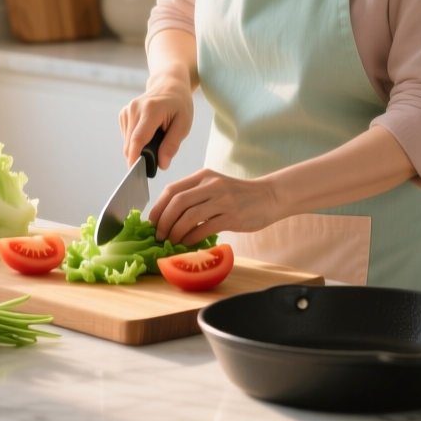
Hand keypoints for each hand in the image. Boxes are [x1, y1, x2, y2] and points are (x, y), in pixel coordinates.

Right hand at [119, 78, 191, 170]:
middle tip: (160, 155)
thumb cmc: (179, 105)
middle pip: (131, 144)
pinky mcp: (123, 115)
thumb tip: (162, 164)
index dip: (135, 157)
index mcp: (151, 110)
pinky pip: (127, 138)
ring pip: (127, 143)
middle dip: (142, 156)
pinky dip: (136, 142)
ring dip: (140, 148)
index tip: (134, 172)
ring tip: (156, 138)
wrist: (168, 85)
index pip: (138, 138)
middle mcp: (134, 109)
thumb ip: (172, 145)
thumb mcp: (184, 124)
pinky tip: (149, 133)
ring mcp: (126, 111)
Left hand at [147, 168, 281, 246]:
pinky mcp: (232, 216)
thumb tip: (168, 216)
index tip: (152, 222)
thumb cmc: (239, 195)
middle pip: (177, 203)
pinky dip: (192, 238)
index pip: (172, 190)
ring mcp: (222, 200)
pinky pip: (204, 228)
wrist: (269, 196)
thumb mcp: (215, 186)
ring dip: (175, 232)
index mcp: (203, 176)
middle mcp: (211, 186)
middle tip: (159, 235)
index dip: (158, 208)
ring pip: (189, 216)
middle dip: (163, 222)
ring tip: (171, 242)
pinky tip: (188, 244)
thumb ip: (195, 195)